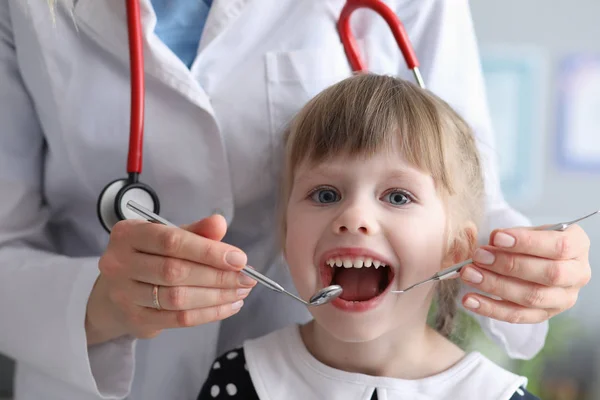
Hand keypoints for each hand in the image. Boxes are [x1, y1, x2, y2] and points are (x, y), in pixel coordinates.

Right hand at [85, 215, 256, 344]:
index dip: (208, 251)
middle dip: (218, 276)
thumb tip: (219, 223)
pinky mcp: (135, 319)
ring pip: (178, 298)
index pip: (172, 241)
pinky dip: (209, 313)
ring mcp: (124, 294)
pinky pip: (178, 319)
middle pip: (176, 271)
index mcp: (128, 234)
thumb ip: (195, 231)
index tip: (239, 259)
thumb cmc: (149, 257)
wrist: (115, 292)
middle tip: (247, 278)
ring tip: (241, 292)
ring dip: (217, 296)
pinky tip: (229, 306)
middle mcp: (119, 263)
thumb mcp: (167, 236)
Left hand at [459, 224, 590, 323]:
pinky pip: (517, 316)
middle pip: (548, 274)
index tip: (497, 238)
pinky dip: (490, 308)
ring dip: (496, 286)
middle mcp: (577, 274)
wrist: (536, 259)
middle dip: (509, 265)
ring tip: (469, 274)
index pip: (559, 246)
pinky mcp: (544, 315)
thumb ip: (510, 234)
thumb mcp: (525, 231)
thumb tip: (493, 240)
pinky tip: (469, 300)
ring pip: (532, 297)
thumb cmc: (530, 241)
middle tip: (478, 256)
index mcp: (578, 246)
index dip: (527, 243)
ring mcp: (563, 298)